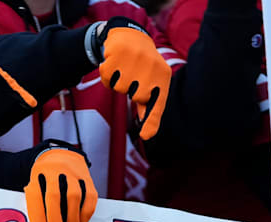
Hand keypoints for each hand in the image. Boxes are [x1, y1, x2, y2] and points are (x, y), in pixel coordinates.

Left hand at [24, 141, 97, 221]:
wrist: (61, 156)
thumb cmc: (44, 180)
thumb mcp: (34, 185)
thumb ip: (35, 203)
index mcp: (37, 174)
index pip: (36, 195)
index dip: (37, 215)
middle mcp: (55, 170)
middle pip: (54, 196)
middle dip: (56, 220)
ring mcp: (73, 172)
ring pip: (74, 196)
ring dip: (72, 219)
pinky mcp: (87, 178)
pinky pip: (89, 196)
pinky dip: (86, 213)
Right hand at [93, 18, 171, 139]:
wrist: (130, 36)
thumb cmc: (142, 66)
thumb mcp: (151, 82)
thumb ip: (149, 104)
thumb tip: (148, 132)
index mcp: (162, 76)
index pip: (158, 103)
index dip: (151, 121)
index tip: (146, 136)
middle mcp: (151, 67)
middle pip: (135, 96)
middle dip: (131, 90)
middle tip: (135, 76)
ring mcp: (135, 60)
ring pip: (119, 87)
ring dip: (118, 81)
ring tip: (124, 69)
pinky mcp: (118, 54)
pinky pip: (107, 78)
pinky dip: (107, 75)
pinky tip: (115, 64)